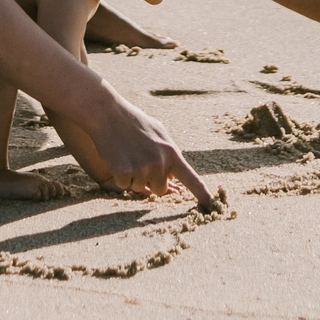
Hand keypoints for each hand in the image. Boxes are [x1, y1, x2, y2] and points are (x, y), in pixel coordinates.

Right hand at [68, 91, 216, 211]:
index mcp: (172, 152)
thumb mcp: (158, 132)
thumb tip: (175, 174)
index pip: (191, 178)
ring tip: (127, 154)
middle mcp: (160, 163)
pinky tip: (117, 158)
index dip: (202, 194)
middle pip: (160, 189)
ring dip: (133, 177)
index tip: (212, 206)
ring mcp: (143, 168)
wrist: (108, 113)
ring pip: (140, 188)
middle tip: (138, 159)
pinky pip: (124, 186)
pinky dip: (120, 176)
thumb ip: (169, 152)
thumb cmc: (133, 122)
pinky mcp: (125, 172)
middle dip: (150, 180)